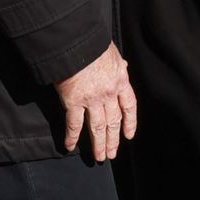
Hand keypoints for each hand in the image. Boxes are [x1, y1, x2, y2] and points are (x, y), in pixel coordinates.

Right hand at [54, 42, 136, 161]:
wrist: (76, 42)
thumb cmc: (93, 43)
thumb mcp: (112, 52)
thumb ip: (118, 63)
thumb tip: (124, 67)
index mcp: (120, 80)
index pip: (129, 106)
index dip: (130, 122)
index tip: (128, 135)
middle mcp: (108, 93)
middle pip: (113, 121)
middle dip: (113, 139)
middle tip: (112, 154)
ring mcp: (91, 99)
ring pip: (97, 127)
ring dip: (98, 144)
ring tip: (99, 157)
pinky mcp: (73, 101)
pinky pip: (73, 124)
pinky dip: (72, 137)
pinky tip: (70, 146)